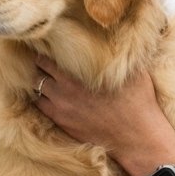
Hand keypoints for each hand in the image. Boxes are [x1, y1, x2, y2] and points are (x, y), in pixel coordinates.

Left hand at [32, 55, 174, 175]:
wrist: (136, 137)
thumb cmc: (138, 102)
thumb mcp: (133, 70)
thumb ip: (119, 54)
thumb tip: (116, 38)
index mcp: (78, 75)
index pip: (47, 58)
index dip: (47, 51)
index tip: (50, 47)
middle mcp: (64, 91)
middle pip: (38, 72)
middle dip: (40, 65)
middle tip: (44, 60)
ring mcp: (61, 108)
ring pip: (37, 90)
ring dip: (40, 82)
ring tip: (46, 77)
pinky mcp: (62, 123)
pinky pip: (40, 107)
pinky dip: (42, 98)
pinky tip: (49, 95)